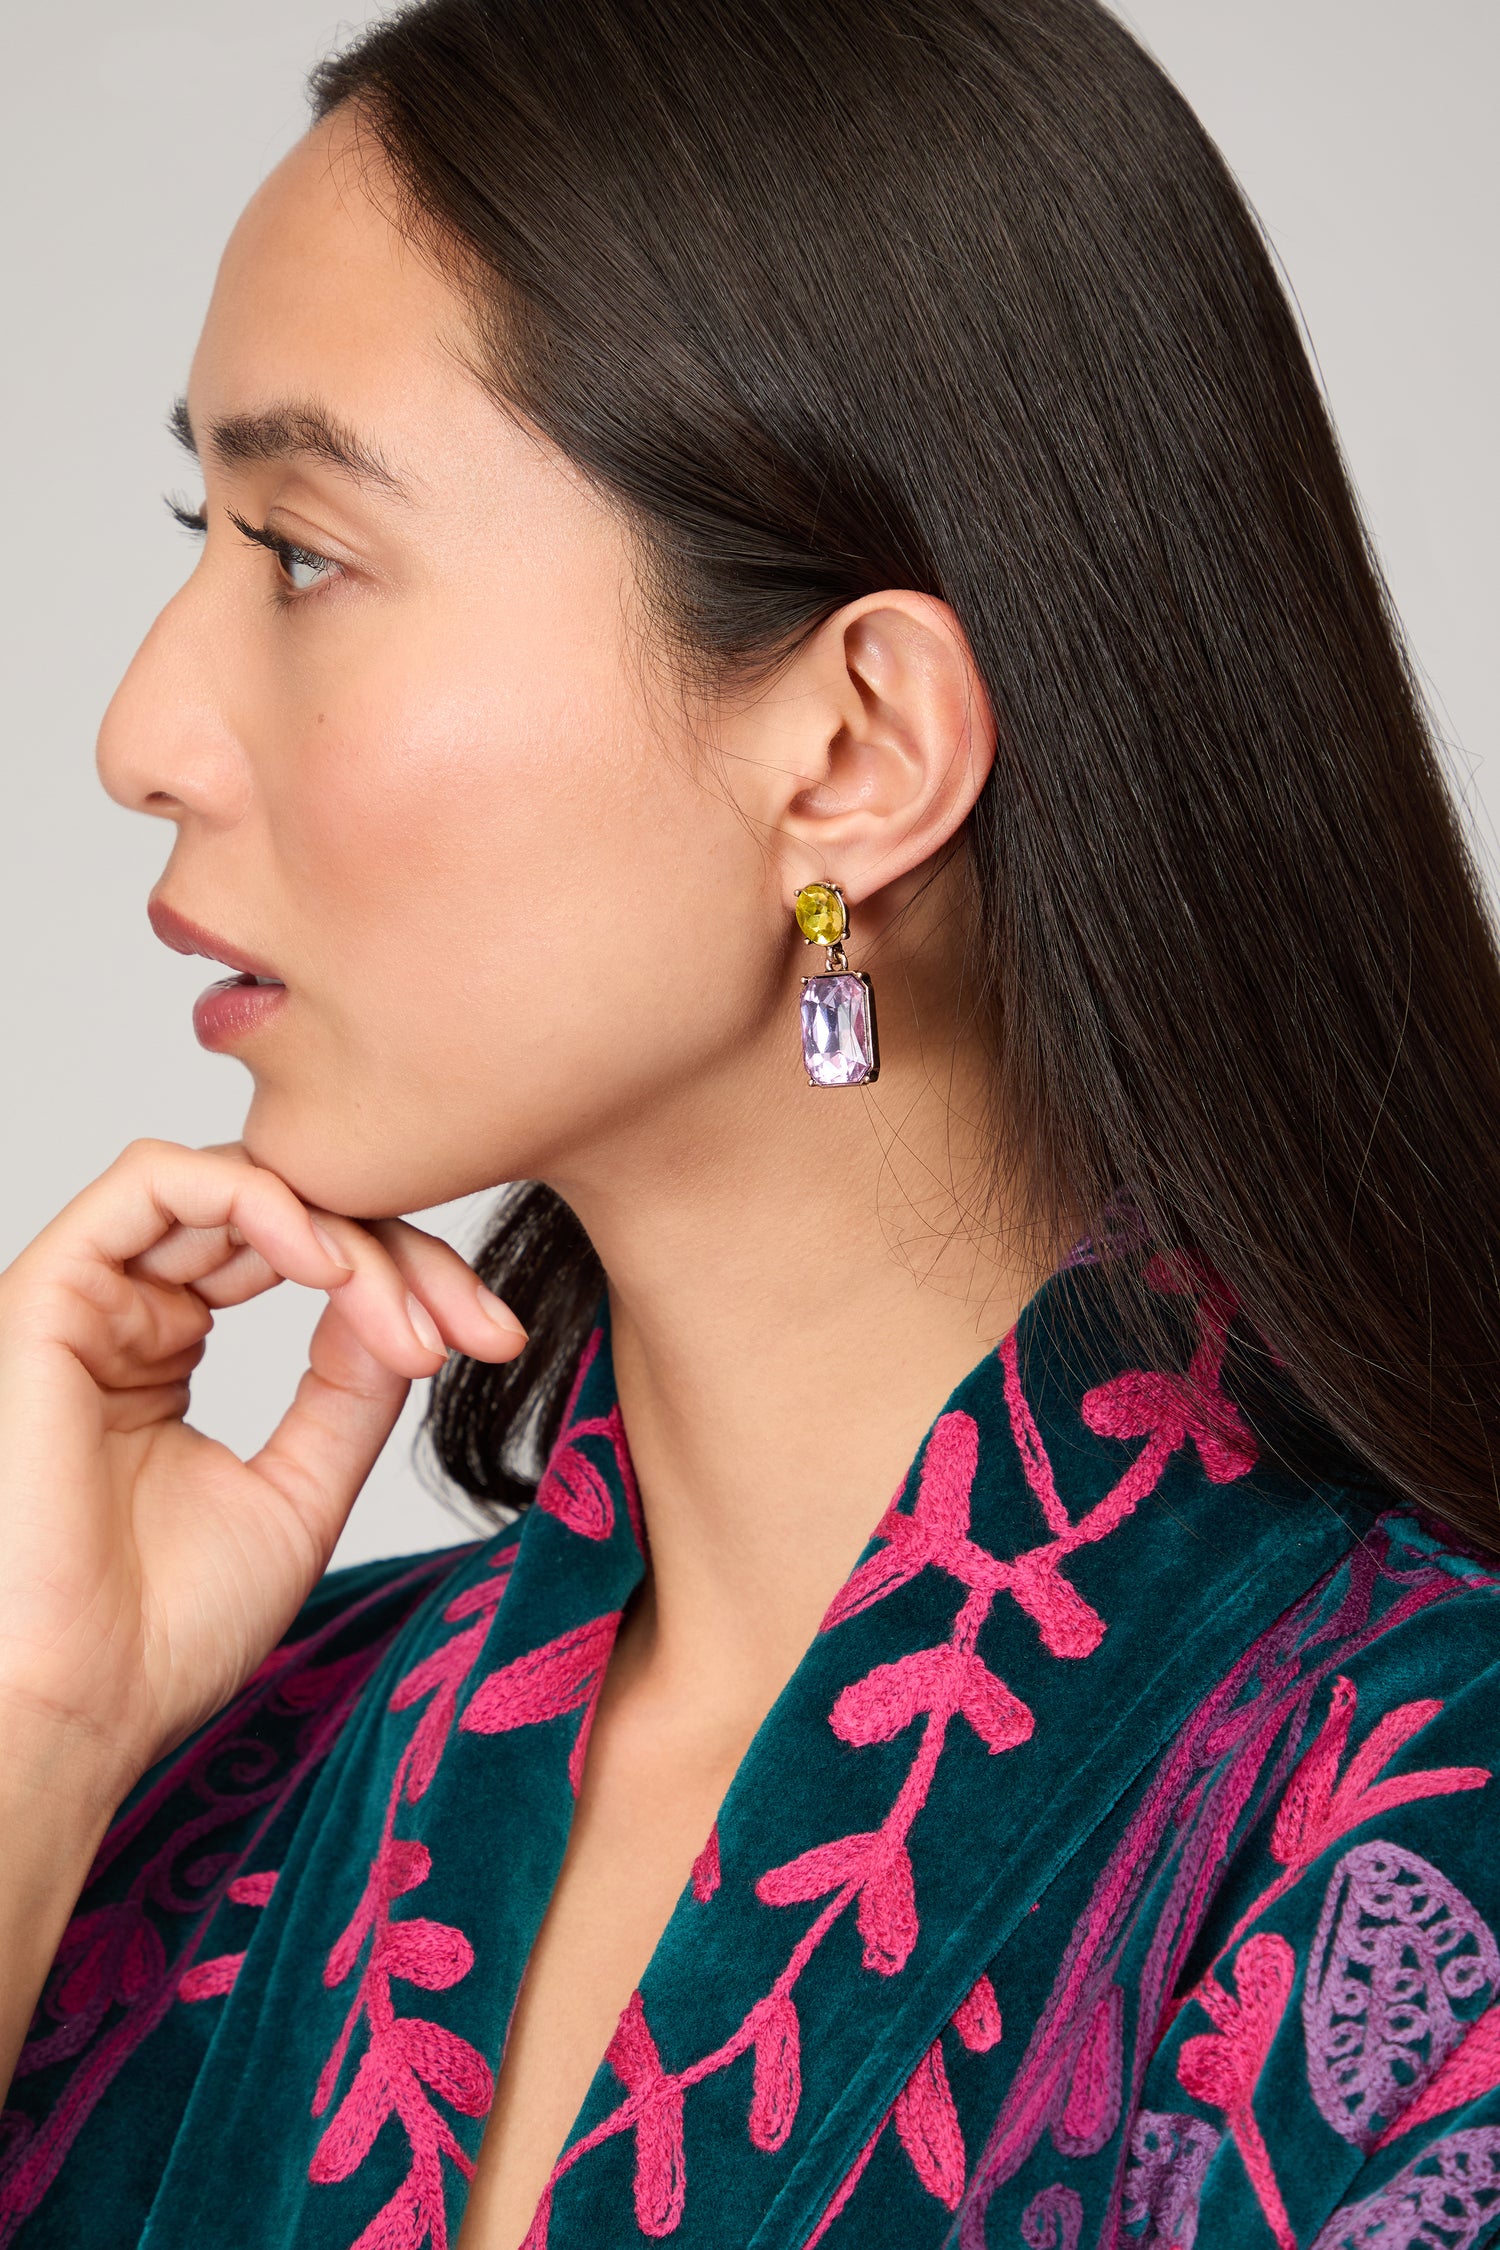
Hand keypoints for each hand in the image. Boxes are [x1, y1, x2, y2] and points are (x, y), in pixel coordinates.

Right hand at [0, 1138, 526, 1811]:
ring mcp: (89, 1299)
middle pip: (285, 1212)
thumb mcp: (300, 1487)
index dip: (410, 1277)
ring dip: (343, 1231)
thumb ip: (350, 1386)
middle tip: (475, 1327)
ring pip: (236, 1186)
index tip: (495, 1340)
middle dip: (401, 1254)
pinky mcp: (50, 1293)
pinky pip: (154, 1179)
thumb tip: (402, 1300)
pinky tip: (326, 1264)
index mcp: (166, 1354)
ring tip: (403, 1314)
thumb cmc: (165, 1633)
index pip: (304, 1257)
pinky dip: (257, 1196)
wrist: (81, 1707)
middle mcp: (125, 1313)